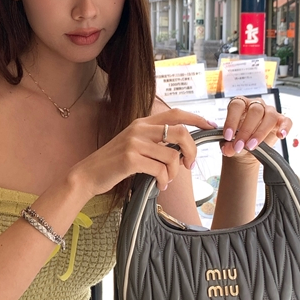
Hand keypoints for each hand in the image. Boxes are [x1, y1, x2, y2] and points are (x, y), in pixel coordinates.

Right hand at [70, 109, 216, 195]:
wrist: (88, 174)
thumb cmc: (114, 163)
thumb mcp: (134, 145)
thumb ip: (154, 141)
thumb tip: (181, 147)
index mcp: (142, 123)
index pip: (175, 113)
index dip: (196, 118)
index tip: (210, 126)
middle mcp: (139, 129)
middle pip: (180, 132)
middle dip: (192, 150)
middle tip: (190, 164)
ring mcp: (134, 143)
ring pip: (172, 155)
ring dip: (174, 172)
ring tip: (166, 180)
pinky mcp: (130, 159)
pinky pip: (160, 170)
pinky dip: (164, 181)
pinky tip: (159, 185)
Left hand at [220, 97, 290, 158]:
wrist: (247, 150)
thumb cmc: (237, 140)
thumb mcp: (229, 143)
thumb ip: (227, 145)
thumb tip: (227, 149)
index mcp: (241, 104)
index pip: (236, 105)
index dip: (232, 120)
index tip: (228, 136)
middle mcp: (256, 105)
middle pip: (254, 111)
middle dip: (246, 130)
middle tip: (239, 146)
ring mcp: (270, 111)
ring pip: (269, 116)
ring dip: (260, 132)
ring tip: (252, 146)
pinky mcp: (281, 121)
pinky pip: (286, 121)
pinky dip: (285, 128)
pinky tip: (281, 136)